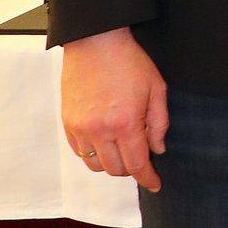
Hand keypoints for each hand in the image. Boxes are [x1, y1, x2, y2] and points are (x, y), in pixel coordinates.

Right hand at [61, 26, 167, 191]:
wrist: (96, 43)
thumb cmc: (129, 62)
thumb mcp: (157, 88)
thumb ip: (160, 122)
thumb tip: (158, 149)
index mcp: (126, 123)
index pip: (137, 164)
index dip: (147, 178)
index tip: (155, 183)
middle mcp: (100, 131)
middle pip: (116, 170)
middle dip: (132, 168)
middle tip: (142, 153)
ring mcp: (80, 129)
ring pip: (96, 165)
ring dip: (112, 162)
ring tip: (123, 146)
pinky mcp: (67, 124)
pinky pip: (80, 152)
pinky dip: (94, 153)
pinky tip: (105, 139)